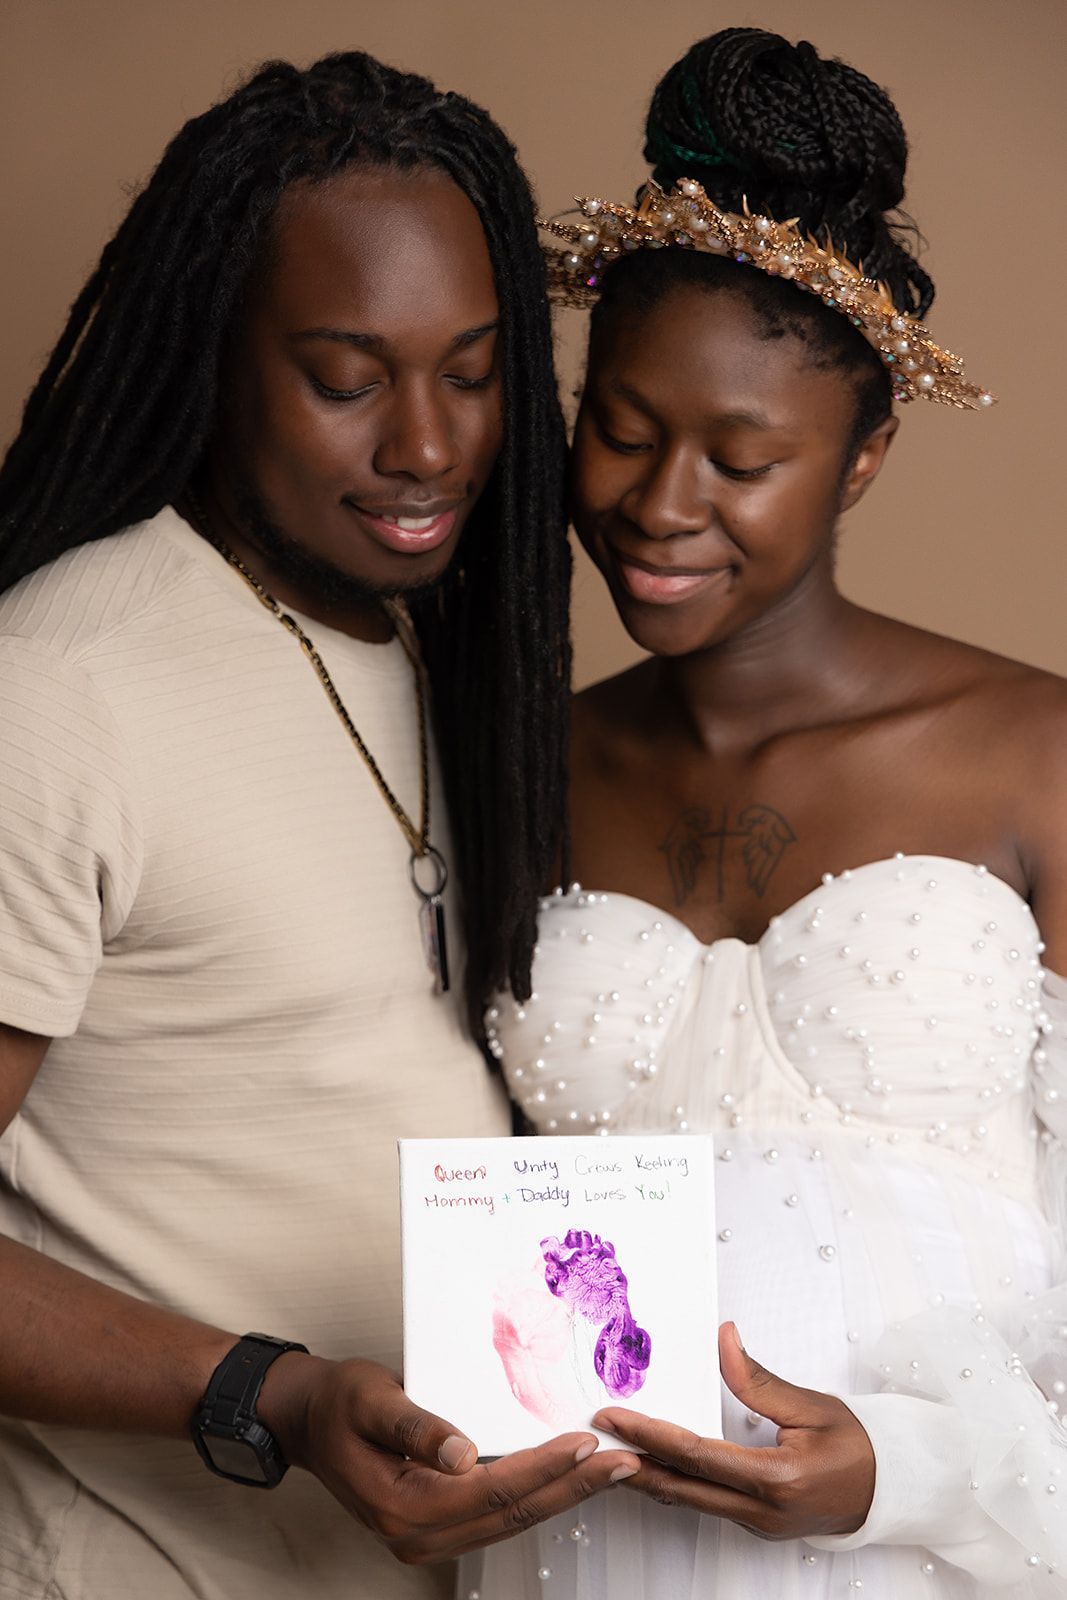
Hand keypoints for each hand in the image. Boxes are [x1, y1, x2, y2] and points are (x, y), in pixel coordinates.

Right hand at [259, 1353, 639, 1563]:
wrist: (311, 1420)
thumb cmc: (338, 1403)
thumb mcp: (370, 1399)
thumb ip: (416, 1425)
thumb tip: (461, 1454)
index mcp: (403, 1506)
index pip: (492, 1490)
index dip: (543, 1466)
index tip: (586, 1443)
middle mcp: (419, 1534)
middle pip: (512, 1513)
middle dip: (573, 1488)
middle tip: (623, 1464)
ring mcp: (428, 1537)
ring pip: (511, 1520)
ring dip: (563, 1494)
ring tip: (610, 1471)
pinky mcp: (438, 1525)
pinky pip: (498, 1516)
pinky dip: (537, 1495)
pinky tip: (567, 1478)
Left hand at [593, 1322, 874, 1540]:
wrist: (893, 1486)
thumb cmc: (859, 1444)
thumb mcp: (811, 1404)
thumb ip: (757, 1379)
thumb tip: (722, 1340)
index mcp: (776, 1480)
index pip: (696, 1455)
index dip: (650, 1435)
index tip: (614, 1416)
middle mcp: (763, 1511)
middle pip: (682, 1487)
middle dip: (632, 1462)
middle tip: (593, 1436)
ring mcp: (760, 1524)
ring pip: (691, 1501)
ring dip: (650, 1475)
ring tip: (611, 1449)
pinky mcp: (759, 1525)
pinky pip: (707, 1503)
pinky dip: (677, 1483)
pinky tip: (655, 1466)